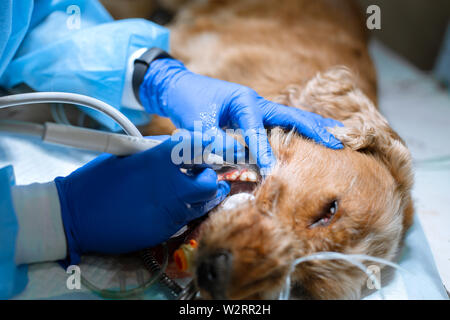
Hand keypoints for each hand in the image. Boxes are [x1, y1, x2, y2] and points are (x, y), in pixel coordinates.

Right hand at [54, 134, 229, 263]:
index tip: (204, 147)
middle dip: (209, 178)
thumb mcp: (126, 156)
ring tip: (197, 192)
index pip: (196, 147)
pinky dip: (184, 212)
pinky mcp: (163, 231)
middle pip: (208, 182)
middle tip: (201, 175)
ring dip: (202, 197)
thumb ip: (156, 154)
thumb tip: (176, 152)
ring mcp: (169, 211)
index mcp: (160, 160)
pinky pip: (183, 220)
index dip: (203, 147)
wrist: (75, 215)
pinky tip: (174, 207)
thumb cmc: (96, 180)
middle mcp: (171, 185)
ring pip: (202, 204)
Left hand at [139, 58, 342, 172]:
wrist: (178, 88)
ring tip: (335, 140)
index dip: (264, 152)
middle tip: (337, 143)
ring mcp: (257, 109)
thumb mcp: (197, 124)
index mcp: (243, 100)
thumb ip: (217, 141)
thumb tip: (241, 157)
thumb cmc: (187, 103)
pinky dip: (295, 133)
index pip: (258, 131)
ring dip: (311, 130)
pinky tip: (308, 142)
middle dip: (314, 130)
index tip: (273, 171)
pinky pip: (279, 126)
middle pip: (291, 117)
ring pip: (290, 120)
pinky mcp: (254, 117)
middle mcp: (256, 103)